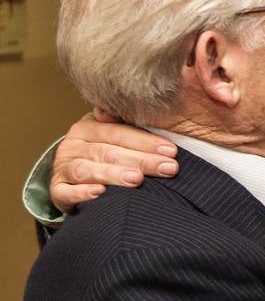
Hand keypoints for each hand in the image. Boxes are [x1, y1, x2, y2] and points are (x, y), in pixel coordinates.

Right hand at [52, 109, 178, 212]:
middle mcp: (73, 145)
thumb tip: (144, 107)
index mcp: (89, 127)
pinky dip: (82, 193)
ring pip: (86, 170)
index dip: (146, 141)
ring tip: (137, 179)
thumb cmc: (106, 154)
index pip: (119, 132)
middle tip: (167, 168)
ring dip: (113, 174)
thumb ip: (128, 124)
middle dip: (141, 160)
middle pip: (108, 152)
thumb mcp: (116, 135)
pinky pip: (66, 192)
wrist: (75, 180)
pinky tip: (100, 193)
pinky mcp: (57, 190)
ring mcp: (62, 168)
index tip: (171, 151)